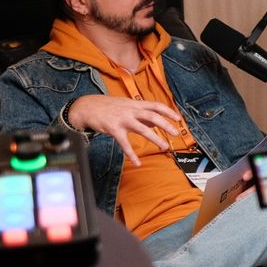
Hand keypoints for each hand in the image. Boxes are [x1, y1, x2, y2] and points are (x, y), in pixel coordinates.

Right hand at [66, 95, 182, 166]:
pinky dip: (131, 154)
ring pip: (142, 129)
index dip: (169, 111)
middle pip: (152, 116)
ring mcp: (122, 119)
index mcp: (135, 103)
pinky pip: (125, 144)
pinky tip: (137, 162)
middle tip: (176, 133)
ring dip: (155, 138)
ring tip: (164, 146)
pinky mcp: (113, 129)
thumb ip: (140, 112)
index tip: (179, 118)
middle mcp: (131, 110)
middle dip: (166, 124)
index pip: (156, 105)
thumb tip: (154, 120)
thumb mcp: (126, 105)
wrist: (87, 107)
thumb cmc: (108, 106)